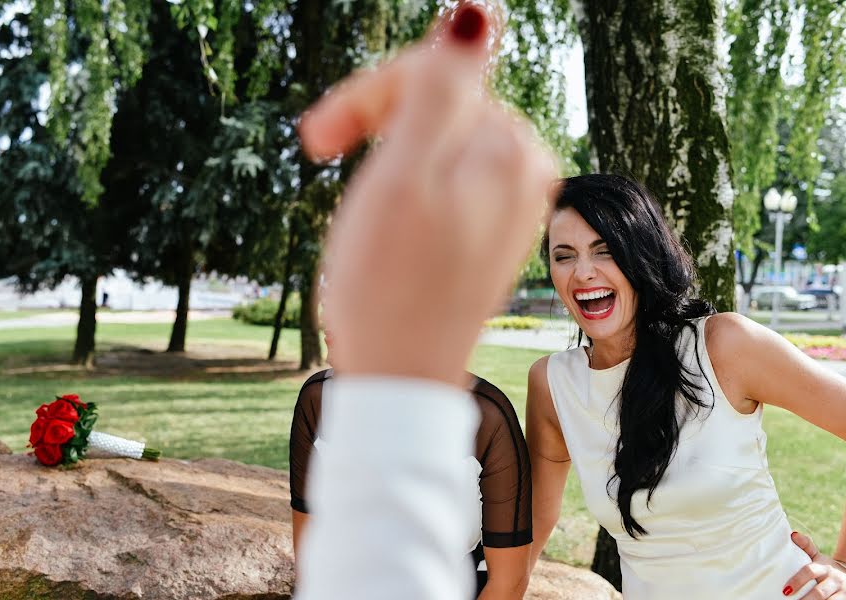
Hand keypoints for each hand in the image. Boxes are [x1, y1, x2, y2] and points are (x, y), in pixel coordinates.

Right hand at [300, 2, 556, 386]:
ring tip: (364, 208)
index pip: (434, 73)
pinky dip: (410, 187)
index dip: (366, 96)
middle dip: (378, 124)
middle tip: (325, 162)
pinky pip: (449, 177)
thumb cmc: (387, 284)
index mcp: (510, 147)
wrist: (402, 375)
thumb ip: (441, 88)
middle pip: (440, 103)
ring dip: (390, 157)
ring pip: (439, 139)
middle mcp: (526, 168)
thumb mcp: (402, 175)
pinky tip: (391, 223)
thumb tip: (478, 12)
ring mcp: (515, 200)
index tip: (318, 142)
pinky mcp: (497, 229)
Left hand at [783, 530, 845, 597]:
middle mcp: (834, 580)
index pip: (809, 572)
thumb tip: (793, 534)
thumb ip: (807, 546)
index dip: (797, 581)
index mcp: (824, 567)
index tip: (785, 590)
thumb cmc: (827, 569)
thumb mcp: (819, 557)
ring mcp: (843, 593)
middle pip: (819, 592)